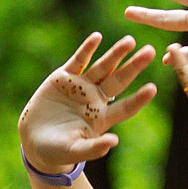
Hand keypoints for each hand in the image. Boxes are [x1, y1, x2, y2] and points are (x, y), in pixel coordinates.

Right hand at [18, 32, 157, 175]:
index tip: (152, 89)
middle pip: (119, 81)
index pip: (125, 107)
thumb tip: (114, 141)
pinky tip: (97, 37)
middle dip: (134, 67)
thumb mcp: (74, 151)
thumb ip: (93, 148)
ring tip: (130, 41)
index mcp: (102, 117)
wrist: (34, 139)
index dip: (139, 98)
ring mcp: (81, 86)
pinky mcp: (64, 77)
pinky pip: (78, 61)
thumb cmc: (57, 150)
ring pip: (102, 67)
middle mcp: (96, 99)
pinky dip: (87, 49)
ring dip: (116, 54)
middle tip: (150, 52)